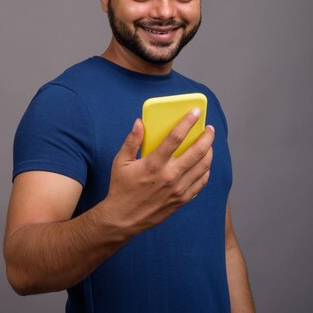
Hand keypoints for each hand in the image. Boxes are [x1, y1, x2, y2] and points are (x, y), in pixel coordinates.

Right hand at [104, 109, 213, 233]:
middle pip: (197, 151)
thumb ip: (132, 141)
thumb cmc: (121, 188)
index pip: (175, 137)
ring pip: (204, 166)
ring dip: (209, 152)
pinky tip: (204, 164)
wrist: (123, 218)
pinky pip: (201, 182)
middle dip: (206, 136)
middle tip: (209, 129)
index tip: (195, 112)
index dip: (187, 122)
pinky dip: (206, 171)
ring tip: (208, 144)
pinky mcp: (182, 200)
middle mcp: (169, 176)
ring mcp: (178, 189)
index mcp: (153, 164)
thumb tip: (139, 122)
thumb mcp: (120, 162)